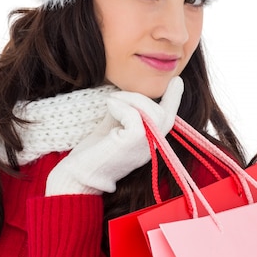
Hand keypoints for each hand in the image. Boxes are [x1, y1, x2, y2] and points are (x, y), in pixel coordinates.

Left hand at [45, 77, 183, 194]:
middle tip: (118, 95)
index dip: (174, 99)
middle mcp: (151, 147)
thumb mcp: (114, 127)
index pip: (168, 119)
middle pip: (164, 114)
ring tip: (112, 100)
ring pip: (153, 113)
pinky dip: (121, 105)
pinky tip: (109, 105)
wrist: (79, 175)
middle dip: (143, 97)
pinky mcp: (132, 143)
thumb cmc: (93, 153)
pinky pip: (135, 115)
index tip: (177, 81)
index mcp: (149, 143)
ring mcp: (144, 147)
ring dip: (131, 99)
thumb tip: (128, 94)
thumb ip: (126, 112)